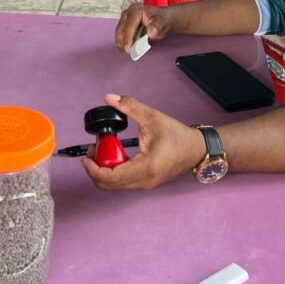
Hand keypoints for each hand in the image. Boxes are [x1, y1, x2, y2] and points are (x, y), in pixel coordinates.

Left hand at [81, 94, 204, 189]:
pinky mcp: (146, 184)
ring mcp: (145, 185)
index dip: (92, 167)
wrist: (197, 150)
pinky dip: (113, 171)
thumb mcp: (153, 117)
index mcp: (145, 167)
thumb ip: (130, 106)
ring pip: (114, 186)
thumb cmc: (178, 136)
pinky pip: (123, 182)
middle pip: (108, 185)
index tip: (86, 154)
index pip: (110, 176)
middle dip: (95, 168)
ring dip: (103, 170)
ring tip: (103, 150)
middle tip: (93, 150)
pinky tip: (114, 155)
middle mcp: (144, 182)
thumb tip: (109, 98)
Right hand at [114, 4, 177, 52]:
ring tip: (127, 50)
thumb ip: (157, 28)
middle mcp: (128, 12)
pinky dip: (123, 41)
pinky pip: (121, 33)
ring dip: (121, 42)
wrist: (164, 18)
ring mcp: (125, 17)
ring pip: (119, 31)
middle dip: (122, 41)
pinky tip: (126, 47)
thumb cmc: (162, 20)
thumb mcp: (162, 23)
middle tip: (127, 51)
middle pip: (121, 28)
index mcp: (136, 10)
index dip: (128, 38)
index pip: (129, 25)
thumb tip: (151, 33)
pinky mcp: (125, 22)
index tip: (128, 48)